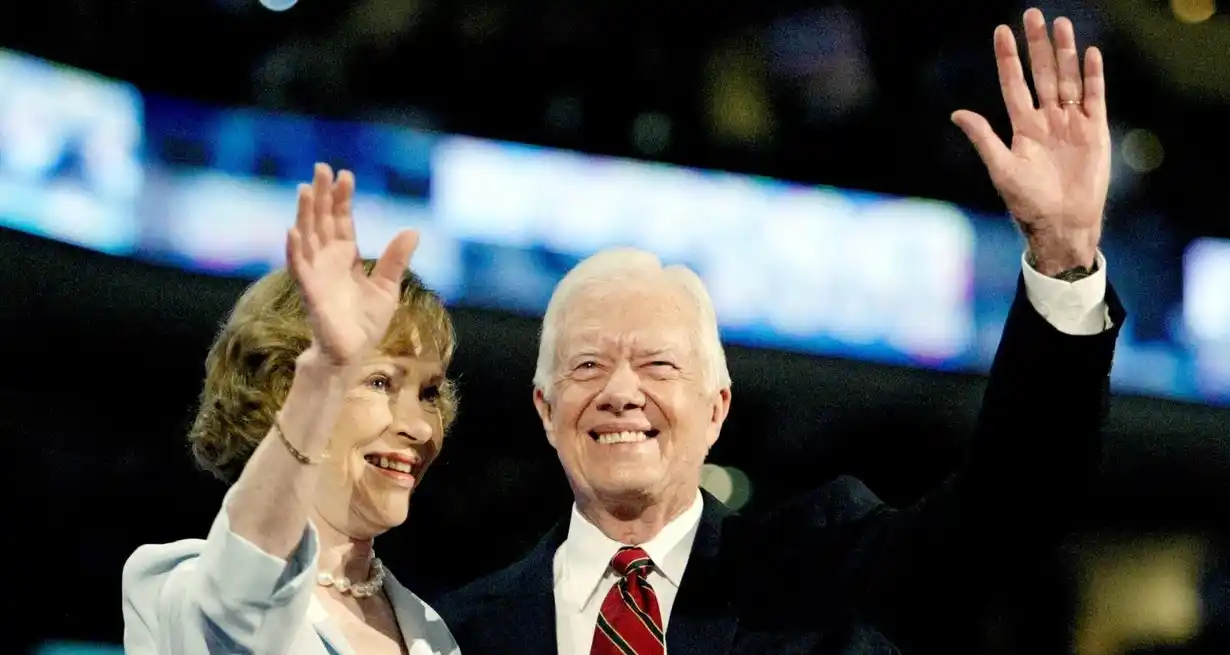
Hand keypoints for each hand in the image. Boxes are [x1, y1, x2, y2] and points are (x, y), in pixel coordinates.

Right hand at [286, 163, 419, 366]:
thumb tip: (412, 229)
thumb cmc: (364, 323)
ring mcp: (316, 275)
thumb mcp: (387, 288)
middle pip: (322, 221)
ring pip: (307, 238)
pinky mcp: (309, 293)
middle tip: (321, 167)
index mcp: (346, 258)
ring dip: (305, 214)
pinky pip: (298, 268)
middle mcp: (327, 261)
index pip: (342, 222)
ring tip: (306, 189)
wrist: (351, 355)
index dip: (343, 199)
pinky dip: (294, 250)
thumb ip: (396, 260)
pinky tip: (293, 230)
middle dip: (322, 195)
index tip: (346, 175)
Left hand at [951, 8, 1110, 274]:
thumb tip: (956, 113)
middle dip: (1037, 45)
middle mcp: (1046, 120)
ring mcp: (1071, 123)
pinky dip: (1093, 76)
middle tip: (1033, 14)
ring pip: (1067, 79)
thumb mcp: (1001, 168)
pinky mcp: (1094, 131)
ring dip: (1064, 53)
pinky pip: (1094, 97)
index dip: (1008, 58)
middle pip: (1041, 74)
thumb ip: (983, 138)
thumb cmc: (1027, 202)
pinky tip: (1090, 54)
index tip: (1001, 31)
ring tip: (1061, 25)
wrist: (1062, 223)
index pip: (1013, 83)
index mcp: (1022, 127)